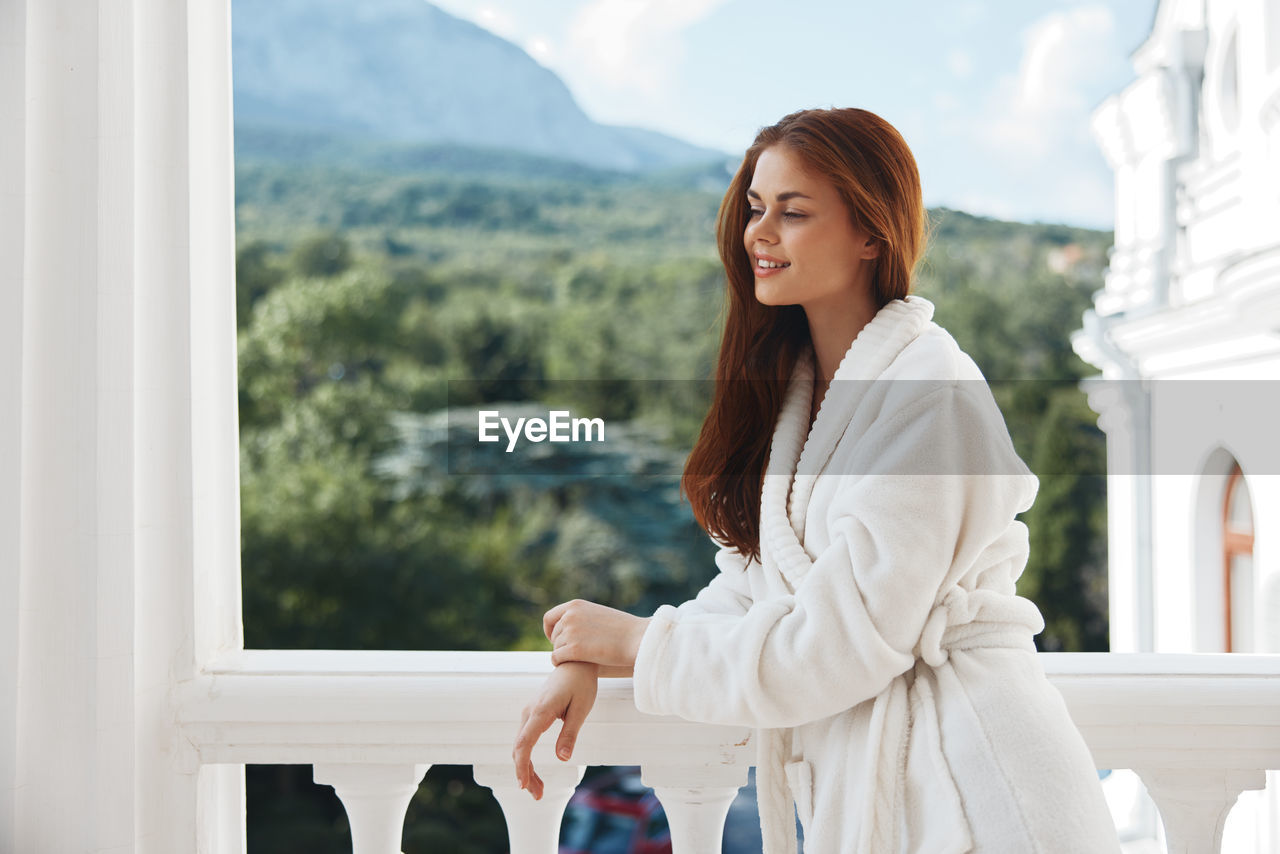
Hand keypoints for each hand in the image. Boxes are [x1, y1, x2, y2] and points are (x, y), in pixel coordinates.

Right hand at [512, 661, 598, 799]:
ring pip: (520, 746)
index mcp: (541, 711)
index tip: (523, 785)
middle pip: (519, 748)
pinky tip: (534, 771)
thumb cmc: (581, 684)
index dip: (522, 766)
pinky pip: (525, 739)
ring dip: (526, 769)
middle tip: (538, 796)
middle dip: (525, 774)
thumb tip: (562, 758)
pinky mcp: (532, 714)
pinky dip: (527, 758)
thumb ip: (570, 733)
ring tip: (538, 790)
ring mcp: (529, 713)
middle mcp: (530, 712)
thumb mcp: (581, 709)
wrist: (574, 664)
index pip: (524, 743)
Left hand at [544, 599, 650, 667]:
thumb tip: (568, 628)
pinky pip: (556, 658)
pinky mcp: (574, 649)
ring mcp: (571, 632)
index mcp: (576, 605)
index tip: (555, 639)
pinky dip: (560, 663)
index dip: (550, 630)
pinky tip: (571, 666)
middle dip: (560, 645)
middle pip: (554, 635)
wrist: (638, 638)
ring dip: (564, 655)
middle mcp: (570, 616)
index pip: (549, 617)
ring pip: (556, 647)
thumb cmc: (623, 630)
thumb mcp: (598, 615)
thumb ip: (582, 618)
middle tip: (573, 654)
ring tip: (579, 659)